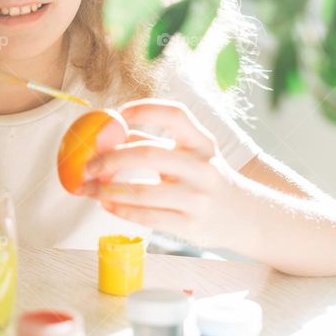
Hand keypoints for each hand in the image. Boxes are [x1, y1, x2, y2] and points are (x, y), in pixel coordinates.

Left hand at [78, 99, 242, 246]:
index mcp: (202, 143)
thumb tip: (107, 132)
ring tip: (90, 188)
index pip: (175, 115)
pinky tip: (107, 204)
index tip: (116, 114)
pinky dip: (121, 210)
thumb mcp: (190, 156)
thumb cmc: (205, 180)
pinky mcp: (191, 226)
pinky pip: (148, 217)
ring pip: (144, 192)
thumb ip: (153, 143)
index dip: (144, 110)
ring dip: (109, 189)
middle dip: (111, 158)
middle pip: (149, 154)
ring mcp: (198, 199)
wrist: (247, 218)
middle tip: (88, 164)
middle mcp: (203, 168)